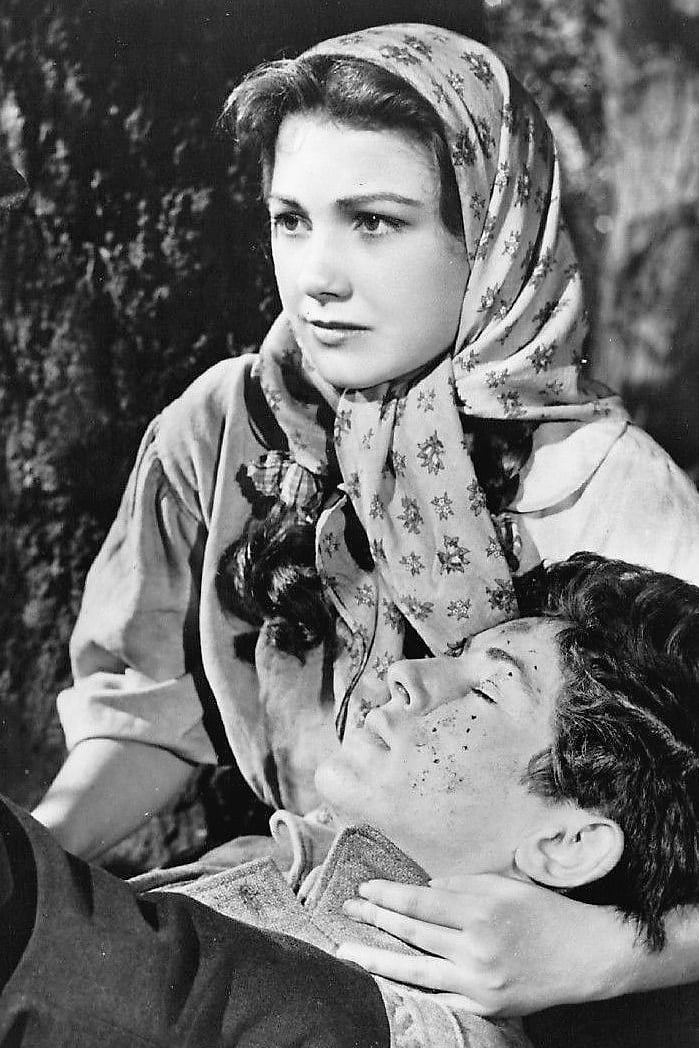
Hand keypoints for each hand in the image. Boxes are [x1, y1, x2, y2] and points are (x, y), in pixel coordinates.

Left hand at [337, 874, 637, 1015]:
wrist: (588, 957)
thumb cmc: (547, 913)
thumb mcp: (504, 885)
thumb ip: (461, 886)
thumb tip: (424, 892)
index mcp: (480, 912)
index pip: (420, 902)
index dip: (388, 895)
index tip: (364, 888)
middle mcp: (476, 949)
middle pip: (413, 932)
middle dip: (375, 919)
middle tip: (346, 909)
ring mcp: (479, 983)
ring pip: (416, 969)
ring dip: (377, 957)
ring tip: (347, 950)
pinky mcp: (486, 1007)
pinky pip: (440, 997)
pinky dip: (411, 990)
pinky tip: (386, 983)